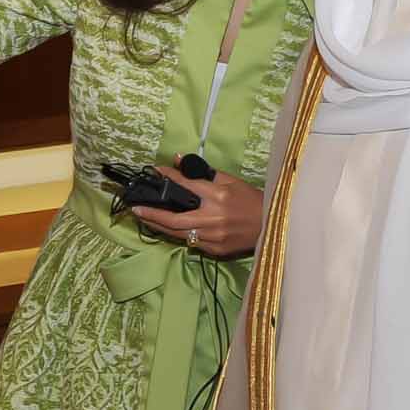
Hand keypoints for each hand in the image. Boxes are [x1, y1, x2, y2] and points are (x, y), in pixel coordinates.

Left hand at [129, 168, 265, 258]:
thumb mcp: (231, 181)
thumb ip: (204, 172)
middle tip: (136, 208)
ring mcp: (213, 237)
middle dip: (151, 213)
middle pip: (173, 219)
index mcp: (218, 197)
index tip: (154, 171)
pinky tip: (164, 228)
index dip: (167, 177)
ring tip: (143, 218)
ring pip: (177, 233)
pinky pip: (190, 242)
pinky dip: (175, 234)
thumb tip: (179, 158)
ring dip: (158, 226)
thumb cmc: (252, 200)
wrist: (273, 227)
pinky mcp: (215, 250)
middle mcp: (213, 218)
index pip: (186, 185)